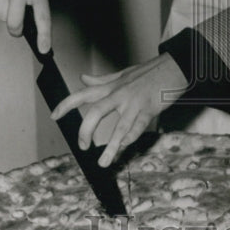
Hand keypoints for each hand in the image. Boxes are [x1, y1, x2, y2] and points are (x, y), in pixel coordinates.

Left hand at [52, 54, 186, 166]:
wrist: (175, 66)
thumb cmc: (150, 71)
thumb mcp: (123, 73)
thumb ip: (102, 79)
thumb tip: (83, 79)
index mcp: (112, 86)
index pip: (83, 94)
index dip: (66, 105)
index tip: (54, 116)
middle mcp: (120, 94)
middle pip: (96, 112)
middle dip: (85, 131)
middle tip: (82, 146)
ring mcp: (135, 103)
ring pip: (119, 127)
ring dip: (110, 147)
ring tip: (103, 163)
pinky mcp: (149, 110)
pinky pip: (138, 129)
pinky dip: (130, 141)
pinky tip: (123, 150)